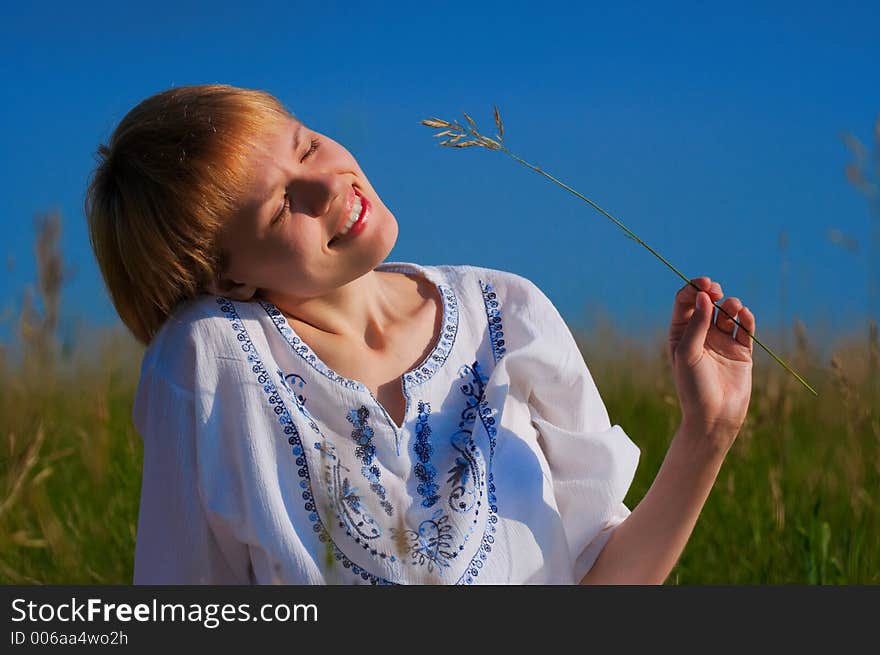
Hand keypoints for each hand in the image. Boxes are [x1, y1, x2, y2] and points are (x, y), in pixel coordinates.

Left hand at [667, 277, 754, 449]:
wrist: (714, 417)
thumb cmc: (693, 387)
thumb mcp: (688, 353)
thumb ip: (696, 325)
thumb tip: (704, 297)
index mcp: (681, 333)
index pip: (686, 302)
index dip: (694, 289)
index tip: (704, 284)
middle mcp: (701, 335)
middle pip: (707, 303)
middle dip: (712, 292)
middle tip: (716, 292)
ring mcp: (722, 342)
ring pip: (728, 313)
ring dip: (731, 305)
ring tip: (733, 307)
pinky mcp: (741, 352)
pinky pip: (745, 328)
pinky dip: (746, 318)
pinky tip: (744, 316)